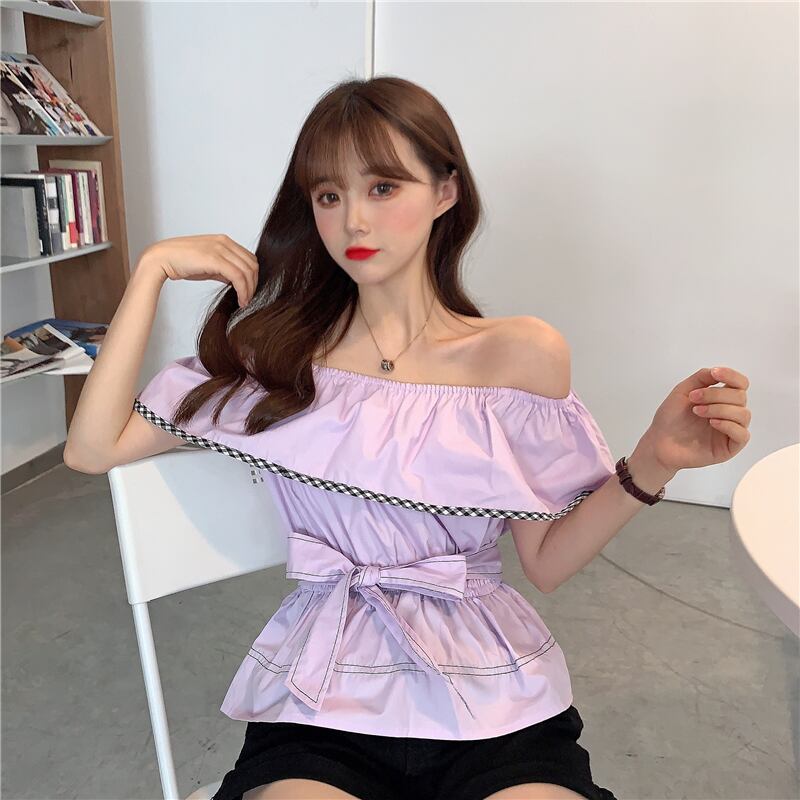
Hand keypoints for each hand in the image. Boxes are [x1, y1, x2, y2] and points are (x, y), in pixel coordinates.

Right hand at [140, 234, 258, 308]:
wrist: (161, 259)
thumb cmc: (181, 262)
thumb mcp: (208, 264)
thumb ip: (223, 270)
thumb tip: (236, 281)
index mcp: (224, 241)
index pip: (249, 258)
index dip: (253, 276)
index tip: (249, 291)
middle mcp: (224, 242)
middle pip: (252, 264)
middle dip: (254, 284)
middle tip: (249, 299)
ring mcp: (220, 249)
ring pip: (247, 271)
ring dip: (249, 289)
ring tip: (244, 302)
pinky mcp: (215, 259)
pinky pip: (238, 276)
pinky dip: (243, 290)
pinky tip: (240, 300)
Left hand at [643, 366, 751, 471]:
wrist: (659, 442)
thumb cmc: (670, 418)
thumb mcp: (682, 391)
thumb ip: (701, 378)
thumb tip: (718, 371)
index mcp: (721, 399)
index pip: (740, 384)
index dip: (732, 376)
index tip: (715, 373)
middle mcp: (729, 413)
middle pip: (740, 397)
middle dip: (716, 394)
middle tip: (694, 398)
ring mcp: (730, 430)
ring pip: (743, 414)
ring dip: (720, 409)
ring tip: (698, 411)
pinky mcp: (729, 447)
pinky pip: (742, 434)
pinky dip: (728, 425)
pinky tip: (712, 423)